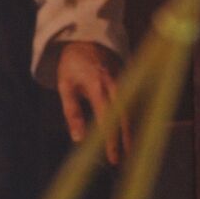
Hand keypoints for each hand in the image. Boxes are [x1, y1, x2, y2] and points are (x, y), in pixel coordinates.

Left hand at [56, 41, 129, 165]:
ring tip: (129, 152)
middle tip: (122, 160)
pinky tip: (131, 134)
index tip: (112, 157)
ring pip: (132, 110)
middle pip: (125, 117)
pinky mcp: (129, 79)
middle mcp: (116, 84)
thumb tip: (79, 139)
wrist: (86, 38)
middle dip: (125, 140)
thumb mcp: (65, 86)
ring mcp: (126, 80)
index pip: (107, 118)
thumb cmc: (72, 65)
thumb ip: (72, 112)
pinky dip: (133, 119)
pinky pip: (134, 102)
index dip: (111, 139)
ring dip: (131, 131)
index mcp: (98, 86)